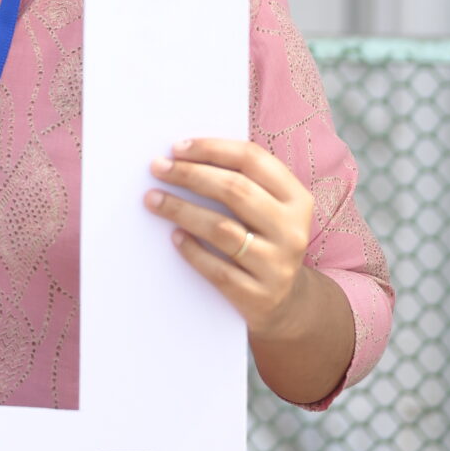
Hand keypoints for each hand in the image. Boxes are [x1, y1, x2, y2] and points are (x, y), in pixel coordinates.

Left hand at [145, 137, 313, 341]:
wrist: (284, 302)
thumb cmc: (263, 241)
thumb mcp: (268, 210)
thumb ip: (242, 183)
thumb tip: (185, 156)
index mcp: (297, 199)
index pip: (253, 160)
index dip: (213, 149)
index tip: (177, 148)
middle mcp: (292, 230)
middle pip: (235, 191)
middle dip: (191, 174)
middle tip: (158, 168)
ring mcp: (277, 265)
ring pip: (222, 229)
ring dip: (181, 210)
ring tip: (153, 199)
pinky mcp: (258, 296)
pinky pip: (217, 269)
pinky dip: (192, 250)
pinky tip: (173, 237)